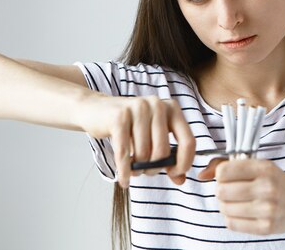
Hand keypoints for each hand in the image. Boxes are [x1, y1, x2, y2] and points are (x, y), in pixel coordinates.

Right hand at [75, 94, 195, 187]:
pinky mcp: (119, 117)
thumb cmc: (129, 126)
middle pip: (163, 151)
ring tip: (133, 168)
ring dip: (138, 168)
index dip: (184, 162)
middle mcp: (157, 104)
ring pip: (144, 153)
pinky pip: (125, 153)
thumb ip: (168, 157)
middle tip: (146, 171)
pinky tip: (124, 179)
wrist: (95, 109)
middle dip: (154, 168)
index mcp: (172, 108)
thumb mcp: (152, 138)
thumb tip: (181, 180)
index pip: (188, 141)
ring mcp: (138, 108)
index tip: (176, 174)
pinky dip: (125, 171)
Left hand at [199, 158, 284, 234]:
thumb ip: (227, 165)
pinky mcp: (266, 227)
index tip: (227, 176)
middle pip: (221, 191)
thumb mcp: (256, 165)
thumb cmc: (274, 181)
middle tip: (230, 190)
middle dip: (221, 190)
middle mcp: (267, 188)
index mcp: (264, 168)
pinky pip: (232, 223)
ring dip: (225, 205)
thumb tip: (201, 175)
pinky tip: (242, 212)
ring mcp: (267, 209)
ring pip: (225, 208)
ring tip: (237, 201)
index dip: (220, 174)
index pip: (224, 171)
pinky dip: (231, 217)